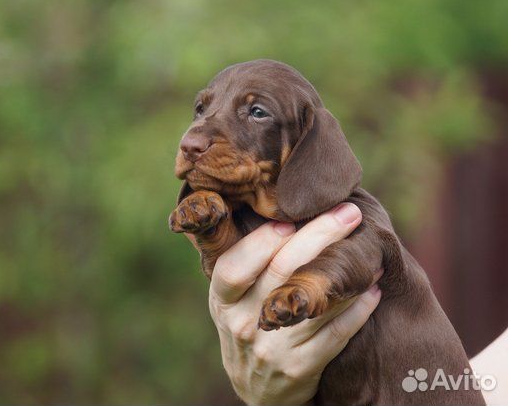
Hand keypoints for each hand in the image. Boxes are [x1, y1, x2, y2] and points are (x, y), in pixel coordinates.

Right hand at [208, 203, 381, 404]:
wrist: (256, 386)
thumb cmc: (248, 322)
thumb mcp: (232, 298)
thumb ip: (249, 262)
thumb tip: (288, 210)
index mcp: (223, 300)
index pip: (235, 267)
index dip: (261, 243)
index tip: (290, 218)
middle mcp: (243, 323)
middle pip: (281, 272)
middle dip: (319, 236)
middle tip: (348, 212)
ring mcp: (272, 348)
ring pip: (314, 302)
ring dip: (347, 272)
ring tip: (370, 250)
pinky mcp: (301, 369)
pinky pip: (336, 333)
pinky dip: (358, 309)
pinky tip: (372, 290)